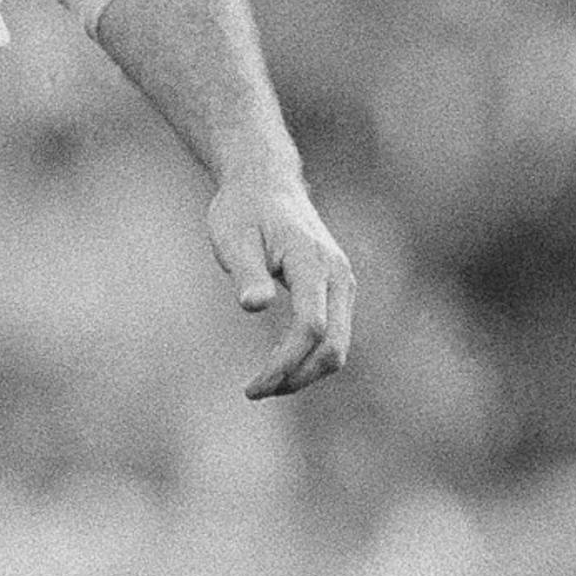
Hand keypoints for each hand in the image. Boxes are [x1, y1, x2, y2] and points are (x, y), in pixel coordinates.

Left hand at [206, 169, 354, 398]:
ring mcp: (343, 283)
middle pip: (334, 346)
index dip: (284, 363)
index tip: (252, 387)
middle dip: (297, 377)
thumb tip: (255, 306)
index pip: (311, 326)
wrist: (266, 184)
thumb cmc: (243, 211)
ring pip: (339, 346)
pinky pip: (334, 335)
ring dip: (305, 373)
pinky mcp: (338, 290)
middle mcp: (338, 275)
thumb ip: (246, 271)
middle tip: (255, 392)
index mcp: (312, 261)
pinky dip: (310, 359)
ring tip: (264, 385)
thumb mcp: (232, 237)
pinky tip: (279, 365)